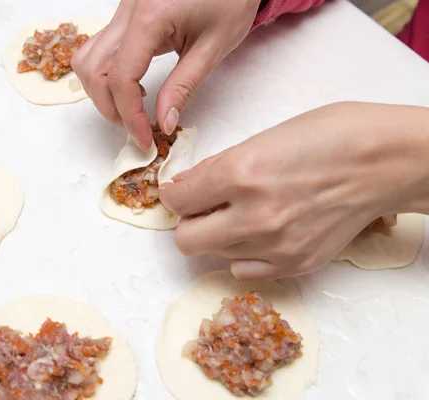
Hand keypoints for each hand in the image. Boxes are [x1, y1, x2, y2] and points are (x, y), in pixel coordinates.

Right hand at [71, 0, 261, 149]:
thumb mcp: (214, 47)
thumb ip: (183, 87)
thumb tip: (162, 123)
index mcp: (151, 16)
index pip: (121, 78)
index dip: (129, 116)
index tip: (145, 139)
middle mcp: (126, 10)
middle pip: (94, 70)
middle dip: (110, 108)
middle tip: (137, 128)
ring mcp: (121, 10)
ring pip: (88, 59)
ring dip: (102, 91)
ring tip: (132, 108)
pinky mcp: (123, 13)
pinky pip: (99, 48)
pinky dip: (106, 74)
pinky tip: (132, 84)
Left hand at [159, 102, 428, 279]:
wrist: (384, 162)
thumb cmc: (330, 136)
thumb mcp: (265, 136)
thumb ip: (217, 165)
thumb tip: (183, 184)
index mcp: (241, 173)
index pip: (177, 200)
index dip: (174, 194)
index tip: (181, 191)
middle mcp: (254, 216)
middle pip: (185, 240)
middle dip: (189, 222)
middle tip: (205, 207)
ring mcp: (276, 246)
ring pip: (215, 255)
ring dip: (219, 236)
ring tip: (244, 213)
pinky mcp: (296, 265)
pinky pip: (245, 271)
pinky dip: (245, 255)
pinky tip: (262, 233)